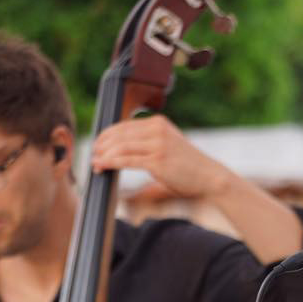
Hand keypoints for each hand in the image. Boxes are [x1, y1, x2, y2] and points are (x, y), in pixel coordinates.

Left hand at [90, 114, 231, 199]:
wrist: (210, 178)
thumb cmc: (188, 167)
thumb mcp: (168, 146)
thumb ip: (149, 142)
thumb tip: (124, 148)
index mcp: (159, 123)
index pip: (125, 125)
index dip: (107, 134)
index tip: (97, 144)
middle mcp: (157, 130)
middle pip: (119, 134)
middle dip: (102, 144)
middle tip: (93, 153)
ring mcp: (158, 145)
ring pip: (121, 146)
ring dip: (104, 154)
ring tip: (95, 162)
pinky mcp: (158, 161)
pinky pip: (127, 160)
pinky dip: (111, 163)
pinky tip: (102, 166)